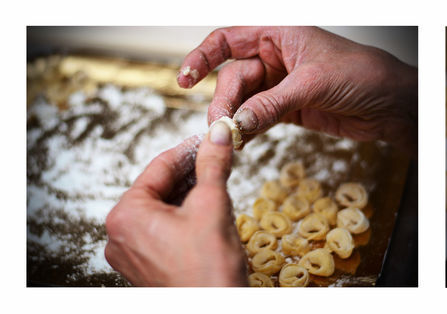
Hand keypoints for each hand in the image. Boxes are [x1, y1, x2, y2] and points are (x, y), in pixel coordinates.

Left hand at [104, 123, 245, 285]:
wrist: (214, 310)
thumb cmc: (208, 270)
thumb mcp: (213, 205)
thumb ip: (213, 165)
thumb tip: (217, 136)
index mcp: (126, 215)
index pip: (159, 168)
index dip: (189, 150)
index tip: (208, 139)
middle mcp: (119, 234)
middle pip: (158, 190)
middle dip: (189, 176)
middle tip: (216, 161)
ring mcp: (129, 254)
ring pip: (161, 211)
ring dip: (188, 198)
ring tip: (216, 188)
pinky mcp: (143, 267)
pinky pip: (161, 232)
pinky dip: (182, 220)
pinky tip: (206, 216)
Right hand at [178, 26, 416, 148]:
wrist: (393, 104)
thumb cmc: (363, 74)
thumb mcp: (313, 84)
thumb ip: (271, 104)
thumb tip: (235, 123)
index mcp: (279, 34)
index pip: (228, 39)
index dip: (202, 57)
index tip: (184, 78)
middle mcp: (276, 56)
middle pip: (233, 77)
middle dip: (224, 101)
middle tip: (221, 126)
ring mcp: (281, 84)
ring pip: (243, 101)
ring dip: (234, 119)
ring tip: (229, 138)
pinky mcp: (289, 109)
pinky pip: (257, 118)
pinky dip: (248, 130)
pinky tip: (241, 141)